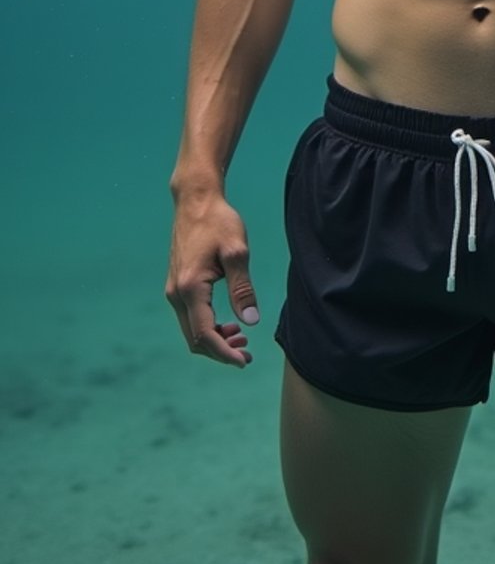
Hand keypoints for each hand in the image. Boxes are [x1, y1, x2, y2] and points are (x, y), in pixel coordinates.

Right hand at [165, 192, 259, 367]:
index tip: (244, 362)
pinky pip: (189, 317)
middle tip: (247, 355)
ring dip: (214, 340)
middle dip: (220, 351)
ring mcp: (174, 290)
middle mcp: (176, 293)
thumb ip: (242, 288)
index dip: (224, 353)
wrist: (195, 200)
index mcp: (190, 288)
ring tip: (241, 340)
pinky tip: (227, 324)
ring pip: (191, 330)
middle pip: (194, 339)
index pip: (205, 334)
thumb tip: (250, 322)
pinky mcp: (177, 285)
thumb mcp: (237, 252)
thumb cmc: (219, 221)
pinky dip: (207, 327)